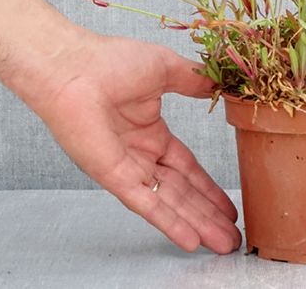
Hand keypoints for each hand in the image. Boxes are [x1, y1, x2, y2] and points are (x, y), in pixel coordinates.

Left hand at [33, 32, 240, 254]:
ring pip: (169, 202)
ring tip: (224, 243)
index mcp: (150, 131)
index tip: (228, 203)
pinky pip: (146, 203)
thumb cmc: (110, 60)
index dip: (208, 187)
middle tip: (232, 236)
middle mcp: (139, 154)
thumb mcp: (165, 68)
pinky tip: (190, 240)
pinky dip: (168, 222)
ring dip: (197, 224)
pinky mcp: (113, 176)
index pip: (186, 167)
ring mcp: (126, 168)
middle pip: (182, 192)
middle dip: (208, 214)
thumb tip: (218, 85)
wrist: (73, 67)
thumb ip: (193, 80)